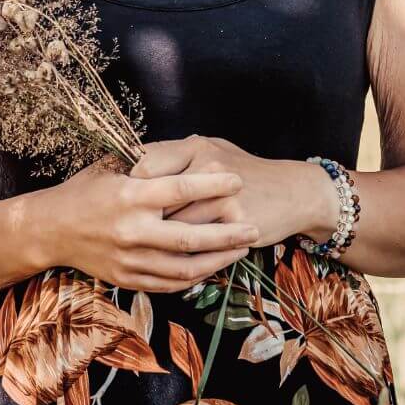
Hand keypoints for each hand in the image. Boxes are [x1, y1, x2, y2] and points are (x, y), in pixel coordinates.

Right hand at [42, 150, 260, 293]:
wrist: (51, 229)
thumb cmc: (84, 191)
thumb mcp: (111, 168)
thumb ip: (147, 164)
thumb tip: (185, 151)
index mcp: (129, 195)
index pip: (180, 190)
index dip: (212, 185)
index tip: (237, 181)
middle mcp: (131, 229)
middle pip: (190, 236)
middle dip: (227, 233)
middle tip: (254, 227)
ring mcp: (130, 259)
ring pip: (185, 266)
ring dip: (218, 259)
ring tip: (241, 249)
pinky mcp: (128, 279)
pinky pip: (170, 283)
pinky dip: (196, 276)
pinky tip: (213, 266)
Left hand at [129, 134, 338, 249]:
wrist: (293, 191)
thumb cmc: (244, 169)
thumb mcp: (210, 149)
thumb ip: (174, 154)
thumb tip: (132, 162)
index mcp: (196, 146)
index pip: (147, 162)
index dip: (126, 182)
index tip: (110, 196)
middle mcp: (207, 166)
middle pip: (156, 195)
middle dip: (134, 214)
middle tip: (115, 226)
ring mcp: (222, 196)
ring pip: (175, 223)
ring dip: (154, 238)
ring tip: (133, 246)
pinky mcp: (235, 224)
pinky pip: (198, 244)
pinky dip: (179, 253)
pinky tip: (163, 258)